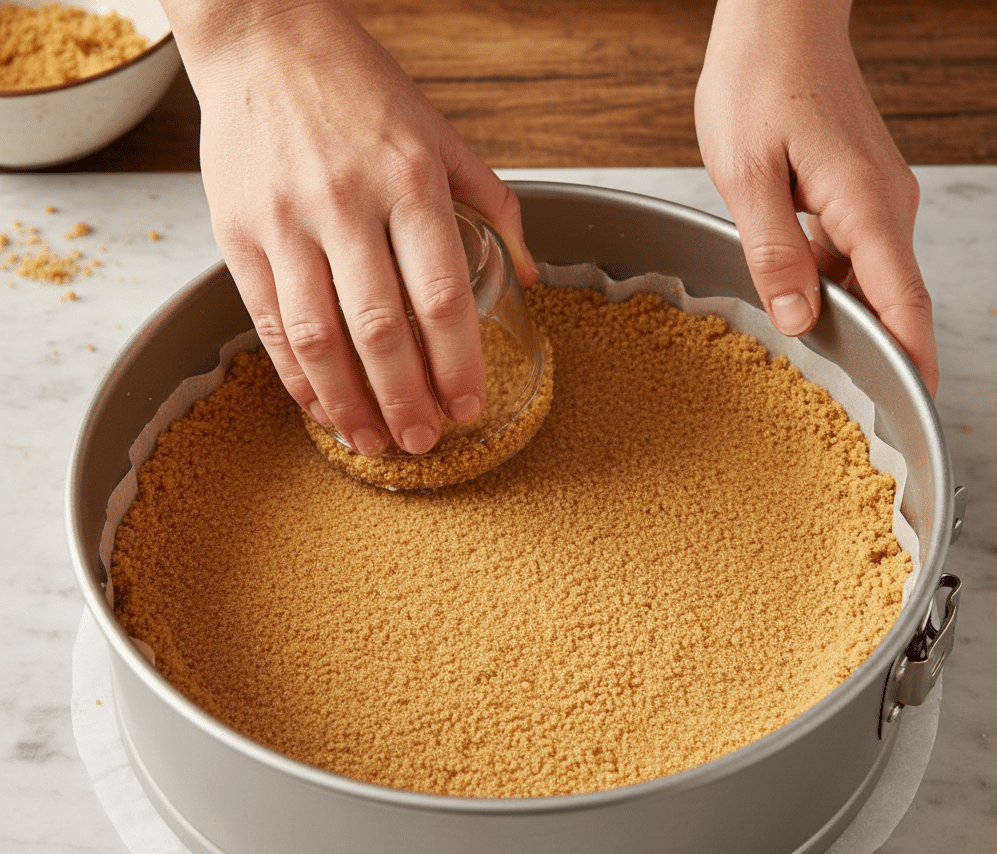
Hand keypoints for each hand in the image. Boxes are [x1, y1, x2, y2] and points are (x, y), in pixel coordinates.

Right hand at [161, 0, 537, 452]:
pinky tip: (321, 406)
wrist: (263, 37)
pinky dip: (296, 376)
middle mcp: (346, 203)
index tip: (468, 406)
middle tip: (424, 441)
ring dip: (348, 404)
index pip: (441, 296)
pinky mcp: (237, 234)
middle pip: (380, 330)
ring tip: (373, 443)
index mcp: (408, 180)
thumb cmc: (362, 92)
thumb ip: (494, 207)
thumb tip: (531, 276)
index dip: (457, 364)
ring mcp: (285, 221)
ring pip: (318, 338)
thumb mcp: (443, 137)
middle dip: (406, 400)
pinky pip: (269, 323)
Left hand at [695, 0, 937, 394]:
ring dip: (841, 315)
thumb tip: (798, 317)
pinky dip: (828, 284)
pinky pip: (851, 255)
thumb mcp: (747, 176)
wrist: (779, 19)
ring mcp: (874, 198)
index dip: (912, 358)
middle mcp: (884, 205)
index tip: (916, 406)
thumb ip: (774, 252)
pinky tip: (792, 295)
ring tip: (806, 352)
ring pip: (866, 278)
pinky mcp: (856, 192)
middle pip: (889, 297)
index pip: (904, 300)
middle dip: (870, 350)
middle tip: (839, 402)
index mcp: (864, 205)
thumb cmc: (759, 83)